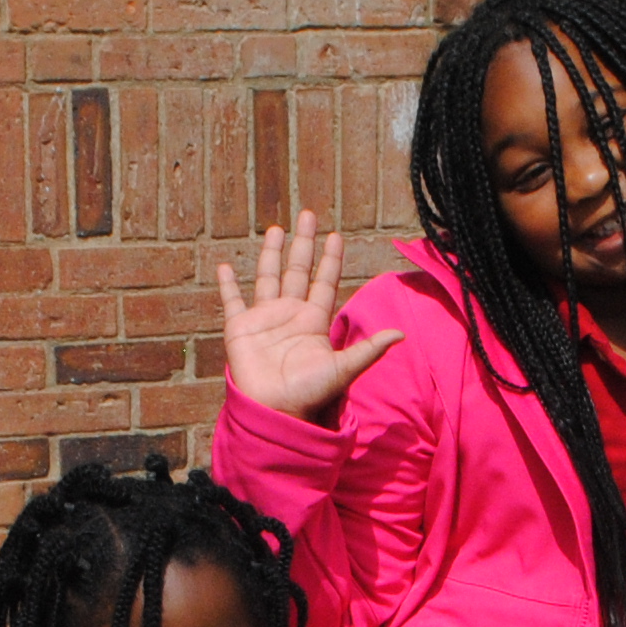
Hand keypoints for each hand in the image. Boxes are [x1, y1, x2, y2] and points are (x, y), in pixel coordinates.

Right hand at [217, 212, 403, 424]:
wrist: (276, 412)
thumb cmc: (310, 395)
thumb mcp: (343, 370)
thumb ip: (369, 350)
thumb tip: (401, 335)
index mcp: (314, 321)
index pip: (324, 282)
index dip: (330, 259)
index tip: (336, 236)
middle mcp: (290, 315)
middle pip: (298, 270)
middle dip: (304, 243)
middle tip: (309, 214)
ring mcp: (264, 320)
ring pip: (268, 277)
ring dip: (271, 253)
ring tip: (276, 228)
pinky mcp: (240, 328)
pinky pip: (232, 302)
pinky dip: (227, 285)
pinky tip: (224, 266)